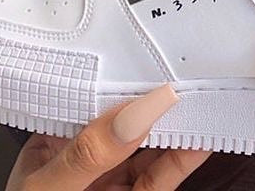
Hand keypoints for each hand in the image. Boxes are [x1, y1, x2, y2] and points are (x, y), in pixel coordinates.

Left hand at [6, 85, 209, 189]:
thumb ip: (88, 154)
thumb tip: (132, 115)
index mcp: (52, 146)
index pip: (92, 103)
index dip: (124, 85)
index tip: (152, 74)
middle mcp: (86, 162)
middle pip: (129, 124)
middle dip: (159, 105)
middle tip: (189, 85)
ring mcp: (112, 183)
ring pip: (152, 149)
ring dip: (179, 128)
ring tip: (202, 106)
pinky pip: (162, 177)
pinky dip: (184, 159)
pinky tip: (199, 141)